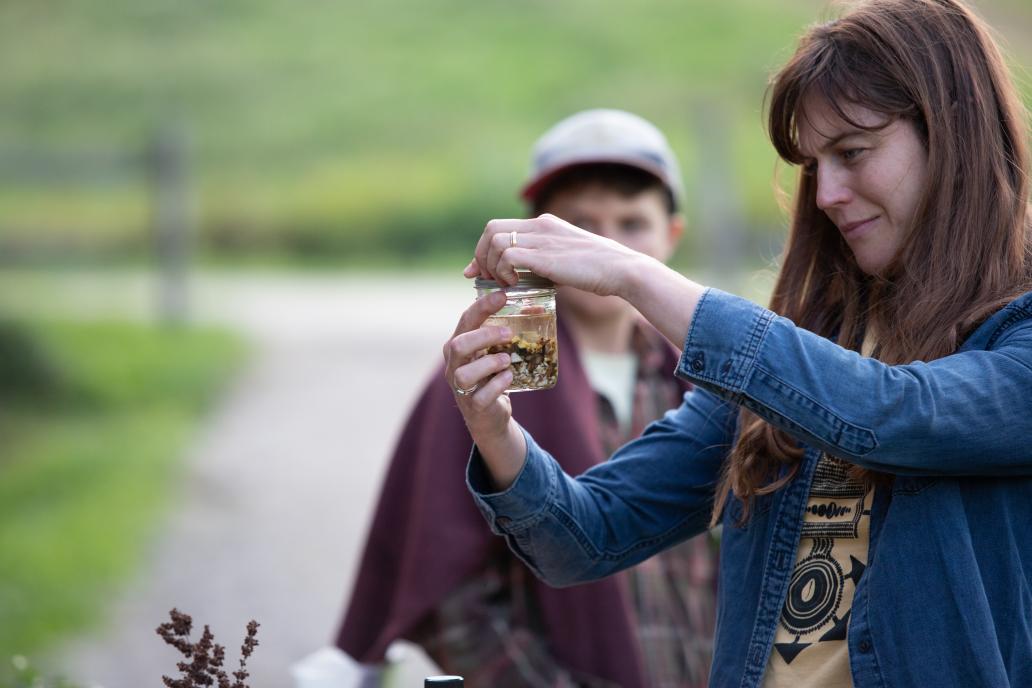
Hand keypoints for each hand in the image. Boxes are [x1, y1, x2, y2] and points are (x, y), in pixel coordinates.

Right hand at [443, 290, 517, 440]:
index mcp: (457, 346)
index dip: (482, 306)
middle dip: (484, 336)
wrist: (489, 416)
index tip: (502, 296)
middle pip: (458, 345)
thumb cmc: (491, 376)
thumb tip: (535, 308)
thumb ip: (506, 332)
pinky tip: (509, 378)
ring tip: (507, 360)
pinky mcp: (473, 406)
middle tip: (508, 334)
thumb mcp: (494, 352)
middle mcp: (454, 365)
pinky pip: (482, 396)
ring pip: (465, 373)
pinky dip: (498, 384)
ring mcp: (460, 387)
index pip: (465, 320)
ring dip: (490, 363)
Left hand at [464, 213, 645, 296]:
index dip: (482, 249)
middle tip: (487, 280)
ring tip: (503, 284)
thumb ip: (543, 264)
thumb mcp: (566, 262)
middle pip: (491, 229)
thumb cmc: (598, 272)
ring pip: (495, 240)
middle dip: (481, 256)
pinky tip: (515, 285)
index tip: (478, 272)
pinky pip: (508, 255)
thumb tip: (522, 280)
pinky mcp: (545, 254)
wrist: (622, 270)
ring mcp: (542, 238)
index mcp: (544, 224)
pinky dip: (504, 271)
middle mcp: (540, 225)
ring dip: (491, 265)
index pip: (499, 226)